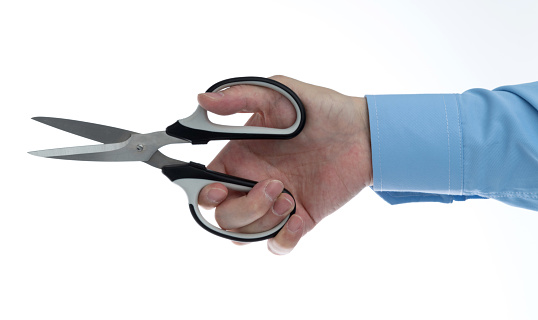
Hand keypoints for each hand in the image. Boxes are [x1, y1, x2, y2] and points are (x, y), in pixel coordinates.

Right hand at [197, 75, 372, 253]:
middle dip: (243, 208)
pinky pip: (278, 245)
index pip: (207, 186)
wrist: (363, 133)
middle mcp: (253, 183)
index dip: (205, 194)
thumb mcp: (279, 93)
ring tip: (289, 198)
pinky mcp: (301, 218)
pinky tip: (299, 218)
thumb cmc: (321, 109)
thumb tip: (202, 101)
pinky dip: (284, 239)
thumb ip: (240, 97)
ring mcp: (277, 203)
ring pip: (245, 235)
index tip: (219, 189)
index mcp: (240, 157)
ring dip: (262, 222)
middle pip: (224, 217)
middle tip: (275, 185)